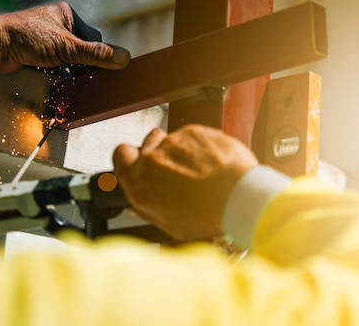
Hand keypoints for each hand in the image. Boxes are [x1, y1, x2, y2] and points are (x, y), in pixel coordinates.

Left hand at [0, 2, 130, 73]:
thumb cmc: (29, 38)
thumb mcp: (67, 48)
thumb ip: (96, 54)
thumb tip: (124, 58)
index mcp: (67, 14)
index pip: (93, 37)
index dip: (98, 55)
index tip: (103, 71)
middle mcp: (56, 22)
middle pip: (81, 48)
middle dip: (83, 63)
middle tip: (87, 78)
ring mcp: (44, 36)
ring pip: (67, 57)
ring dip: (70, 69)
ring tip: (72, 79)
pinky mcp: (34, 50)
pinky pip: (54, 62)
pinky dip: (58, 71)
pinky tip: (58, 79)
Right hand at [112, 125, 257, 240]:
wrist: (238, 197)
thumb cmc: (208, 214)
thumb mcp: (171, 227)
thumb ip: (147, 210)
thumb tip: (138, 204)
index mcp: (139, 183)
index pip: (120, 155)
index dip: (129, 157)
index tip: (138, 162)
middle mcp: (152, 159)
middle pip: (147, 144)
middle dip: (159, 154)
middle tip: (176, 171)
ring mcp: (173, 143)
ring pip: (173, 141)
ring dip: (183, 152)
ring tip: (201, 172)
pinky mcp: (194, 131)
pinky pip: (194, 136)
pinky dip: (202, 147)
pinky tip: (213, 165)